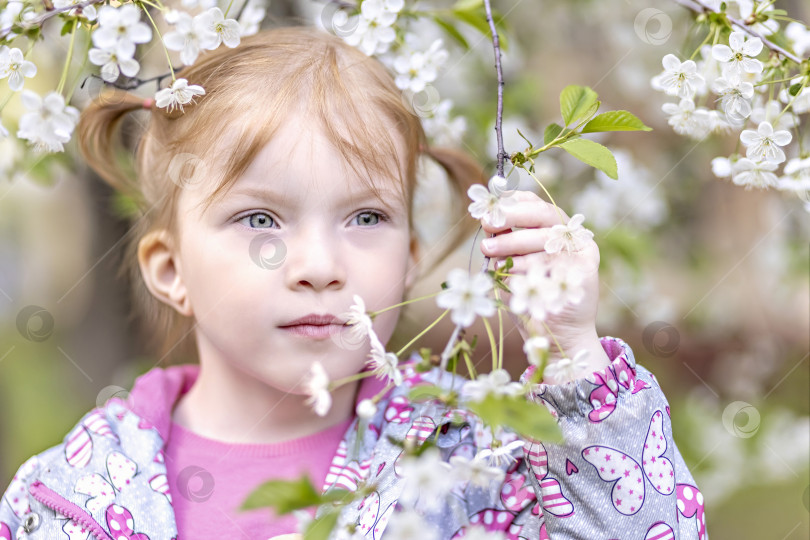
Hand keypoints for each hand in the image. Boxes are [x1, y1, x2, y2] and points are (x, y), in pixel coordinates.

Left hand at [477, 190, 610, 379]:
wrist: (558, 336)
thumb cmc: (531, 297)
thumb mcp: (512, 265)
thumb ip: (505, 243)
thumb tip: (487, 219)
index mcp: (554, 228)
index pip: (536, 204)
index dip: (513, 202)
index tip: (490, 208)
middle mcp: (571, 235)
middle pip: (543, 214)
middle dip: (512, 216)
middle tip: (487, 224)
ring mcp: (581, 251)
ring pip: (543, 238)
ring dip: (512, 244)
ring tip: (489, 252)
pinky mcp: (586, 269)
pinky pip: (552, 262)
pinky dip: (527, 266)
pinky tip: (509, 272)